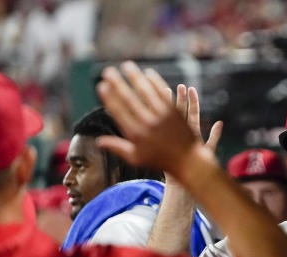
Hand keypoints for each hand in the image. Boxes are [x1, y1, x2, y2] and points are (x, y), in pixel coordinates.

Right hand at [96, 61, 210, 177]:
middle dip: (117, 83)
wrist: (188, 160)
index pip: (119, 112)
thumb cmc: (160, 161)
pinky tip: (148, 73)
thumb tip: (98, 141)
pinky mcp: (175, 112)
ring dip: (136, 77)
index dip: (109, 97)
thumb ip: (117, 148)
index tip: (102, 85)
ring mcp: (163, 117)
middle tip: (108, 71)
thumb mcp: (136, 158)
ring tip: (127, 66)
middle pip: (130, 99)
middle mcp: (148, 124)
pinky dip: (155, 82)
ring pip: (147, 92)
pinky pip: (163, 94)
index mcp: (136, 135)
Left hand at [163, 84, 222, 185]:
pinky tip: (161, 103)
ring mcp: (176, 137)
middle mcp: (183, 134)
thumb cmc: (193, 167)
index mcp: (192, 135)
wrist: (181, 181)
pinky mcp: (171, 141)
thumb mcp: (207, 151)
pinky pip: (167, 126)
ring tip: (172, 89)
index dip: (190, 101)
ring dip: (174, 103)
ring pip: (173, 118)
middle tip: (181, 85)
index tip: (190, 88)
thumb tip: (221, 122)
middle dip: (181, 98)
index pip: (191, 114)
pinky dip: (163, 113)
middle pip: (181, 112)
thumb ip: (214, 136)